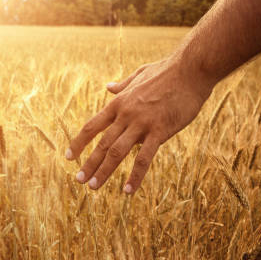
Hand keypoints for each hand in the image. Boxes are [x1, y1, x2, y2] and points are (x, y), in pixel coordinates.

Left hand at [65, 56, 212, 193]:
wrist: (191, 69)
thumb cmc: (167, 71)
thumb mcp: (139, 75)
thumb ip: (123, 85)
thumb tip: (108, 87)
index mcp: (119, 103)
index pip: (92, 126)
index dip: (79, 142)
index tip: (69, 157)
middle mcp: (126, 114)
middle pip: (102, 143)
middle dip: (88, 163)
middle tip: (78, 180)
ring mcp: (142, 123)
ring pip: (117, 152)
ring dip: (103, 171)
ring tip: (93, 187)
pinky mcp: (160, 131)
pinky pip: (144, 158)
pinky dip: (135, 175)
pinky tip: (128, 190)